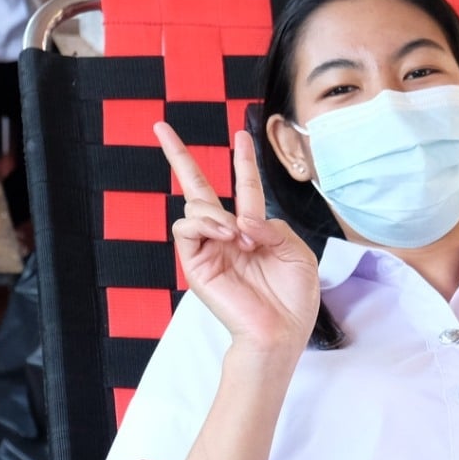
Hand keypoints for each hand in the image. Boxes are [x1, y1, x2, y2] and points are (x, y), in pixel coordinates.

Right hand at [154, 123, 319, 355]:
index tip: (241, 135)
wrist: (280, 333)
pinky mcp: (195, 262)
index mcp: (253, 230)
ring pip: (194, 205)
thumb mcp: (298, 254)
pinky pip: (186, 226)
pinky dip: (206, 222)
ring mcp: (207, 247)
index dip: (242, 161)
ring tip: (238, 234)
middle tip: (160, 126)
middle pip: (196, 187)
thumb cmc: (293, 300)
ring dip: (217, 212)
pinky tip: (227, 235)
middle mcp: (226, 235)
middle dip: (178, 155)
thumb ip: (274, 226)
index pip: (243, 188)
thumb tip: (241, 219)